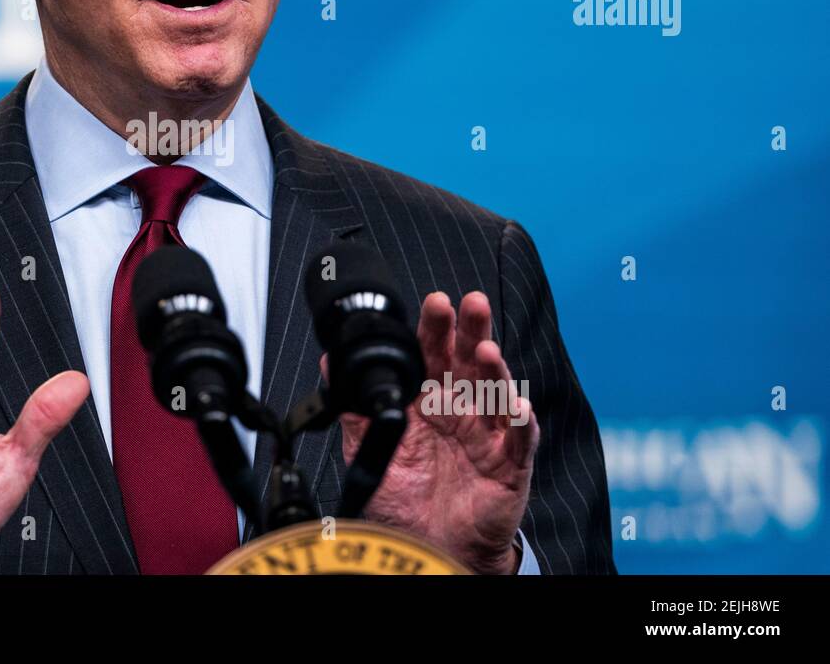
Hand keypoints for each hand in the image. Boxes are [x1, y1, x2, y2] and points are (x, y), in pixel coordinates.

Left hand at [322, 291, 538, 574]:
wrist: (427, 549)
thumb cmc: (403, 501)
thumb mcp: (368, 451)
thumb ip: (354, 408)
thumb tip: (330, 365)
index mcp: (429, 402)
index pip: (434, 356)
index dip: (436, 329)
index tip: (435, 304)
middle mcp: (461, 412)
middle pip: (470, 363)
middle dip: (471, 332)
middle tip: (469, 305)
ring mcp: (487, 437)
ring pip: (497, 394)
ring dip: (496, 370)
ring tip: (487, 350)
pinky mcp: (509, 467)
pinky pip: (521, 442)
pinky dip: (523, 424)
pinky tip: (519, 408)